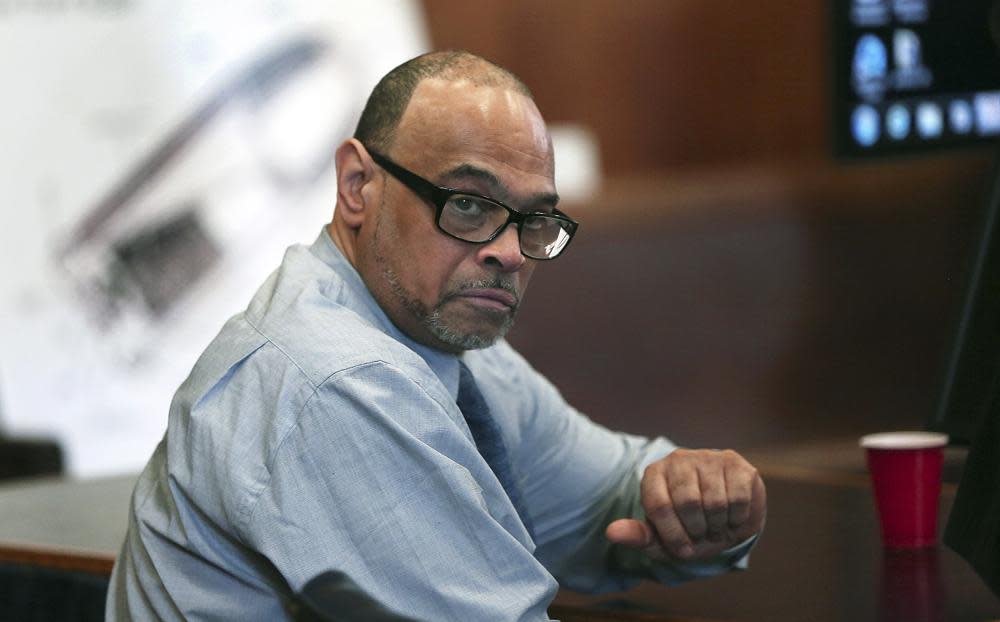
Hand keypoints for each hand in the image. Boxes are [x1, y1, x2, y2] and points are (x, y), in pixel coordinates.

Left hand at [605, 449, 765, 561]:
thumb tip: (611, 533)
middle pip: (689, 503)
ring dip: (718, 526)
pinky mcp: (734, 462)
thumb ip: (638, 536)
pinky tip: (732, 516)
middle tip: (702, 534)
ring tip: (716, 526)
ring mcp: (707, 457)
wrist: (726, 518)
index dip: (673, 535)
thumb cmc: (689, 529)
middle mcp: (678, 459)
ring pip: (715, 501)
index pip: (659, 506)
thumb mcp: (662, 539)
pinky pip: (738, 498)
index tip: (682, 550)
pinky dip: (737, 518)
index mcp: (653, 474)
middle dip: (698, 530)